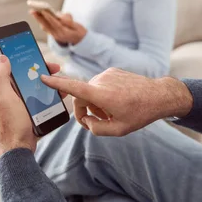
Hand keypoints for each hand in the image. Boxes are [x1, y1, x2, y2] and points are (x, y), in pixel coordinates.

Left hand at [0, 55, 64, 158]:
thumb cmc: (10, 124)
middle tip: (56, 70)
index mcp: (4, 88)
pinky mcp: (31, 113)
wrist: (18, 149)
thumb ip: (1, 77)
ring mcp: (22, 104)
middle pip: (29, 77)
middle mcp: (12, 95)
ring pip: (38, 88)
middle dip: (43, 71)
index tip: (39, 57)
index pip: (15, 67)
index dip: (27, 60)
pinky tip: (61, 96)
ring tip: (61, 83)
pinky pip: (42, 100)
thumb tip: (2, 57)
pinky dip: (52, 96)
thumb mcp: (4, 98)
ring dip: (50, 84)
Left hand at [30, 10, 86, 44]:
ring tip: (33, 11)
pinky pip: (46, 28)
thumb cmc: (80, 31)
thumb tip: (60, 16)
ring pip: (45, 27)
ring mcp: (55, 36)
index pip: (55, 24)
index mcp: (65, 33)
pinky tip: (38, 16)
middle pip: (47, 26)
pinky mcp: (53, 35)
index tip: (43, 11)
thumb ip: (69, 21)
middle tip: (32, 10)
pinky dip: (42, 22)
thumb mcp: (77, 26)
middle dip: (39, 18)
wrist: (81, 42)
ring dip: (39, 19)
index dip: (49, 17)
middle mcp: (58, 35)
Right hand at [41, 68, 193, 136]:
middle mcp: (101, 81)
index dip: (56, 83)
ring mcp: (106, 74)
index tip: (42, 77)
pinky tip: (117, 102)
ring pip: (90, 92)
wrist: (159, 95)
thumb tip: (87, 121)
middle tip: (99, 122)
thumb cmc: (140, 113)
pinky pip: (99, 85)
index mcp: (101, 94)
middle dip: (86, 111)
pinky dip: (102, 95)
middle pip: (81, 97)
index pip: (73, 87)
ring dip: (96, 104)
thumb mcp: (118, 129)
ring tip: (112, 113)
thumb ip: (97, 129)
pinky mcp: (112, 71)